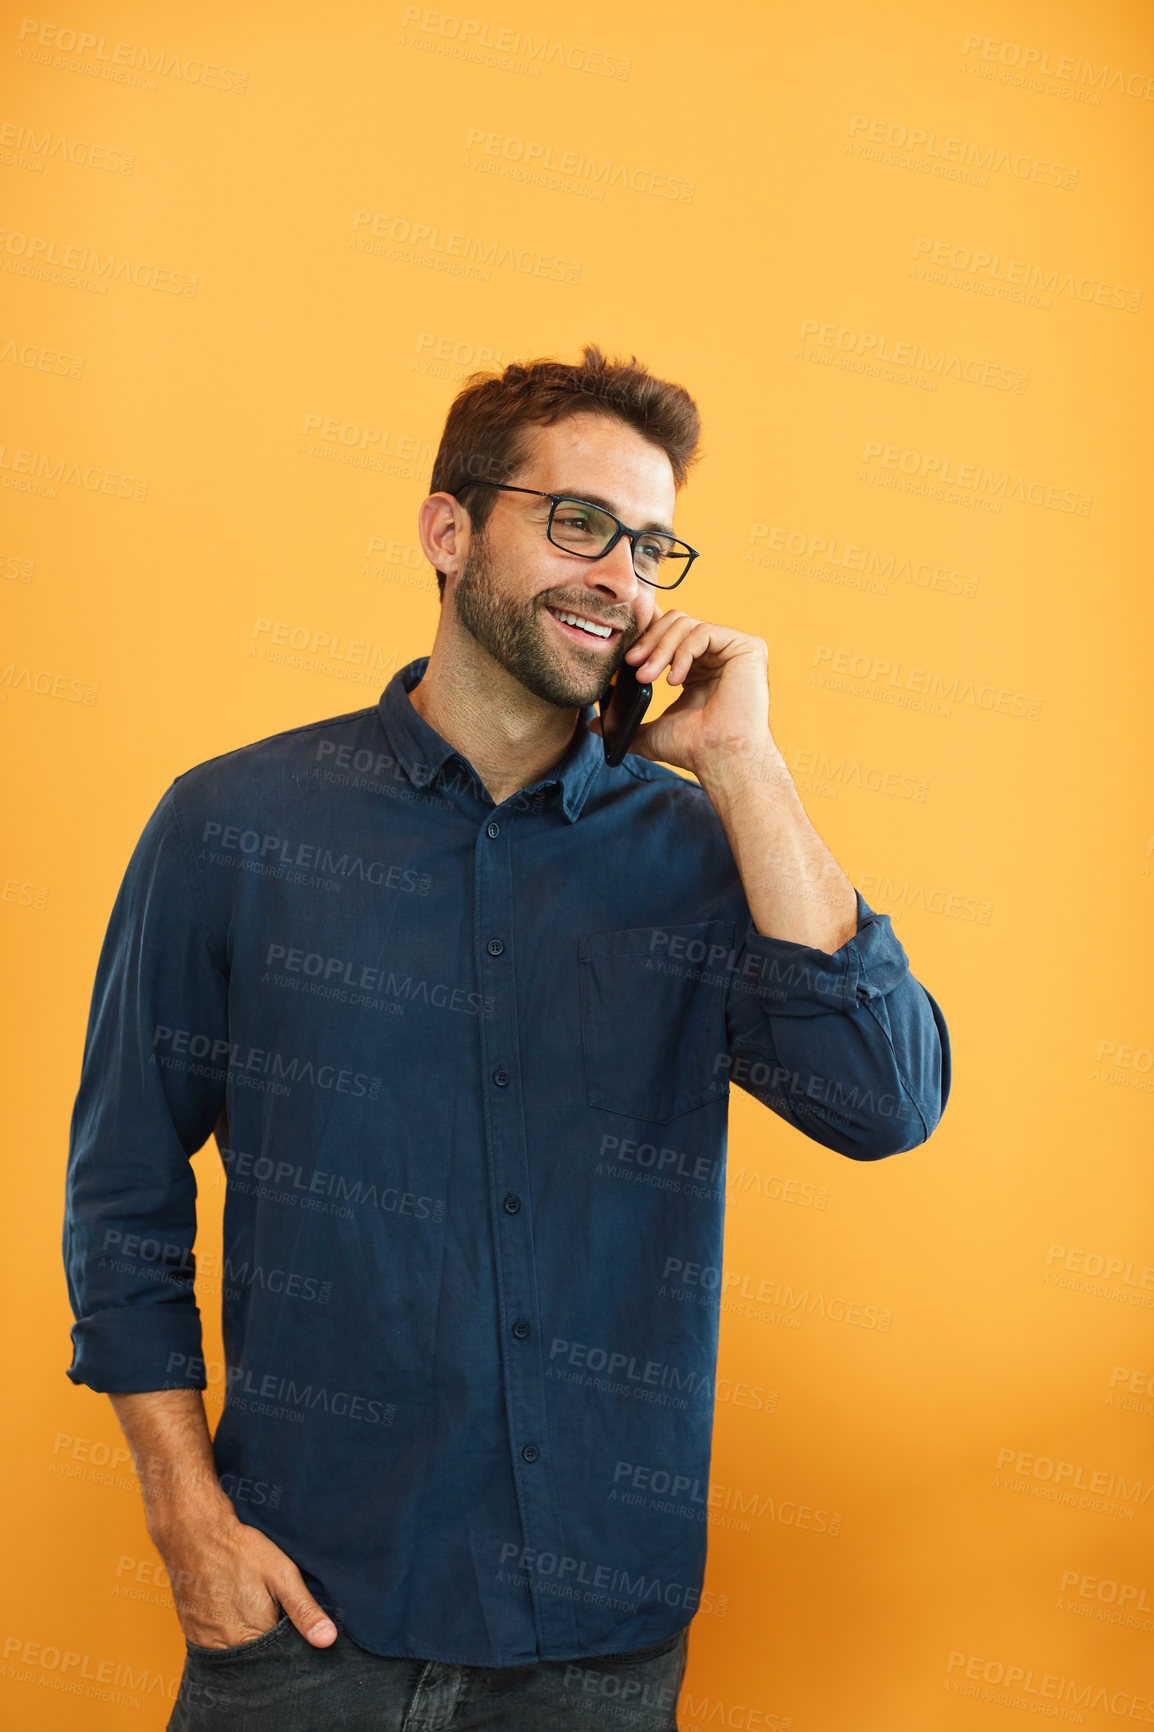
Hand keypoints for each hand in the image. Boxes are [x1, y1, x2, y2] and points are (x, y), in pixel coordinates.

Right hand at [155, 1504, 337, 1649]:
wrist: (195, 1532)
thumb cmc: (241, 1550)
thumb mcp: (281, 1574)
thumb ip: (303, 1610)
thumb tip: (327, 1640)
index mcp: (249, 1638)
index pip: (277, 1659)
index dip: (289, 1644)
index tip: (289, 1621)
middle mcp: (223, 1648)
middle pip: (255, 1659)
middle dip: (268, 1643)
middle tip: (270, 1607)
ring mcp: (203, 1642)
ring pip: (235, 1653)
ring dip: (247, 1638)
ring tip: (250, 1606)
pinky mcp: (192, 1633)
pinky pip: (215, 1645)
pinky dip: (228, 1634)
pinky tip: (233, 1609)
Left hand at [590, 606, 775, 782]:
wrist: (720, 758)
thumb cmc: (695, 748)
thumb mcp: (651, 732)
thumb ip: (627, 724)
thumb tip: (595, 726)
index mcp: (697, 667)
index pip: (668, 633)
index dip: (646, 638)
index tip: (626, 660)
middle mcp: (716, 654)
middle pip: (675, 622)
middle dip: (649, 642)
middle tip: (632, 664)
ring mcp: (732, 650)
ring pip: (686, 624)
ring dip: (660, 648)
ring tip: (649, 676)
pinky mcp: (747, 648)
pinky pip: (704, 632)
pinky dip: (682, 652)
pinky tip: (675, 679)